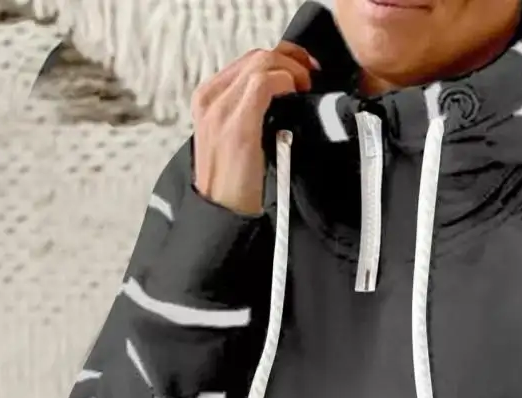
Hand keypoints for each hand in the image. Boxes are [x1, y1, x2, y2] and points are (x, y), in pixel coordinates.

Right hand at [191, 43, 319, 215]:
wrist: (223, 217)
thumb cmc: (235, 188)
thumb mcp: (240, 143)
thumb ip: (254, 116)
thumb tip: (286, 100)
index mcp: (209, 101)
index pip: (248, 62)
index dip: (282, 59)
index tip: (304, 71)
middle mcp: (211, 99)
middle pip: (256, 56)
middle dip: (291, 59)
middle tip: (312, 78)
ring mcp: (220, 110)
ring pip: (261, 62)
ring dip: (292, 69)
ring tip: (307, 89)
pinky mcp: (236, 125)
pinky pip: (264, 83)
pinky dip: (286, 81)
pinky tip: (298, 95)